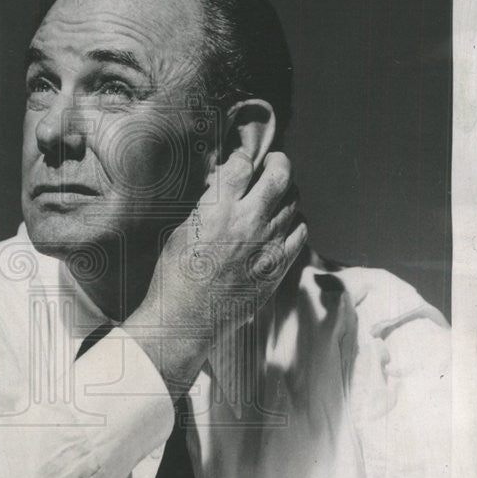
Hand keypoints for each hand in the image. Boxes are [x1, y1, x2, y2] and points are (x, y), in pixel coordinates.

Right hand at [125, 150, 306, 394]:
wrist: (186, 320)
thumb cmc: (175, 276)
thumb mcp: (182, 230)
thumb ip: (208, 205)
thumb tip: (225, 185)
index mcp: (218, 210)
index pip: (243, 164)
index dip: (243, 157)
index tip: (241, 161)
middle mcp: (248, 222)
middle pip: (280, 175)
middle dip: (278, 162)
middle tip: (272, 162)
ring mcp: (269, 245)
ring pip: (293, 201)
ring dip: (285, 192)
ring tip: (274, 195)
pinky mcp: (279, 266)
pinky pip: (300, 231)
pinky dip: (294, 221)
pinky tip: (282, 223)